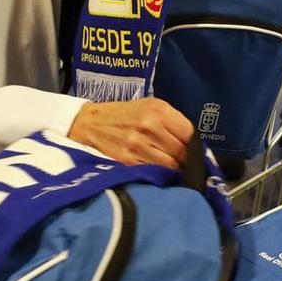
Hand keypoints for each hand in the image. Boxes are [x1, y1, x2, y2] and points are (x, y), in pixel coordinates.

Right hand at [67, 98, 192, 169]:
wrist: (88, 124)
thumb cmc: (123, 115)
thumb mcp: (148, 106)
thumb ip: (171, 121)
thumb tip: (193, 143)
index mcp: (158, 110)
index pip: (189, 134)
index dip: (191, 144)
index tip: (188, 148)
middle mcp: (150, 126)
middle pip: (182, 152)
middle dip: (182, 158)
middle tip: (176, 158)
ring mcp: (138, 145)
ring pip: (170, 166)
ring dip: (171, 168)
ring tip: (164, 164)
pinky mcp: (128, 161)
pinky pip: (154, 172)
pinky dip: (156, 173)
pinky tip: (152, 169)